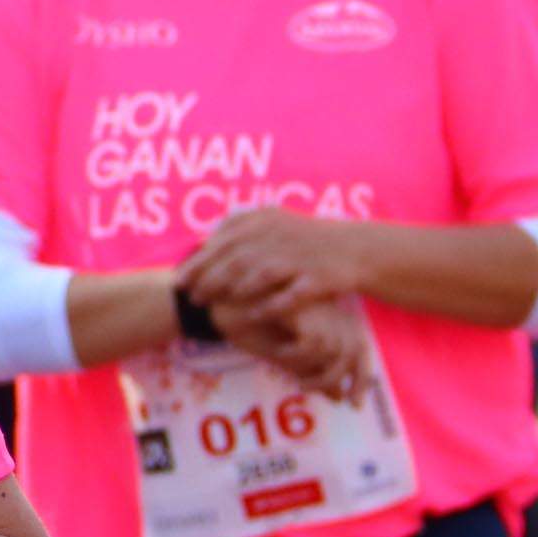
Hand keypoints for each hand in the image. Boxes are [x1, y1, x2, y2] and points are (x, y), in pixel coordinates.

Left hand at [178, 205, 367, 321]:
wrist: (356, 249)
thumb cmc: (307, 240)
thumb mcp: (274, 223)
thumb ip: (241, 230)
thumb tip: (203, 242)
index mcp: (268, 220)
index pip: (223, 239)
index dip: (199, 259)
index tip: (180, 276)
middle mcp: (281, 236)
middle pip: (235, 257)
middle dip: (207, 277)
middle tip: (188, 295)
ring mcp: (300, 257)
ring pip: (257, 274)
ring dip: (230, 291)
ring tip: (209, 306)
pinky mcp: (318, 278)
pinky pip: (290, 295)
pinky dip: (269, 305)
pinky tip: (250, 316)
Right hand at [204, 290, 375, 405]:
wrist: (214, 300)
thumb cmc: (246, 325)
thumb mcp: (283, 353)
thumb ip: (313, 371)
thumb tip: (340, 398)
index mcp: (328, 316)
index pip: (360, 348)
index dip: (362, 378)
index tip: (352, 404)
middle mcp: (326, 309)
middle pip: (357, 350)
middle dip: (352, 382)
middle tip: (335, 401)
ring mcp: (313, 306)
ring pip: (336, 351)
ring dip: (316, 374)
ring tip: (296, 381)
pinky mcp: (298, 305)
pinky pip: (312, 344)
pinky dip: (295, 357)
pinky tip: (277, 353)